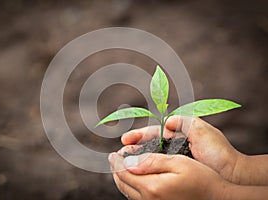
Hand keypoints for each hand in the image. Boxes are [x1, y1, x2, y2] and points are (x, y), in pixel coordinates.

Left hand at [108, 152, 226, 199]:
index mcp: (152, 187)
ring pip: (128, 192)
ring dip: (122, 178)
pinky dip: (131, 187)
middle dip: (116, 169)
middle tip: (115, 157)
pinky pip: (137, 198)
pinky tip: (135, 179)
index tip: (114, 153)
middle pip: (123, 183)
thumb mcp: (178, 163)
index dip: (117, 161)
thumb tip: (128, 161)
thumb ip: (152, 162)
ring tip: (122, 166)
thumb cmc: (201, 179)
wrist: (216, 199)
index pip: (124, 173)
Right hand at [119, 116, 242, 183]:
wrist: (230, 173)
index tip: (125, 139)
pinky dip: (146, 168)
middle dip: (133, 147)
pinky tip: (137, 171)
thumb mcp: (202, 130)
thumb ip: (184, 121)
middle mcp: (174, 145)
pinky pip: (157, 168)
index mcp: (179, 133)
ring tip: (123, 161)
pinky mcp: (176, 171)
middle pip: (148, 144)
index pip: (154, 132)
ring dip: (136, 158)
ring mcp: (174, 159)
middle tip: (120, 152)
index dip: (139, 135)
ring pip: (150, 157)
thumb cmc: (218, 152)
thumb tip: (167, 121)